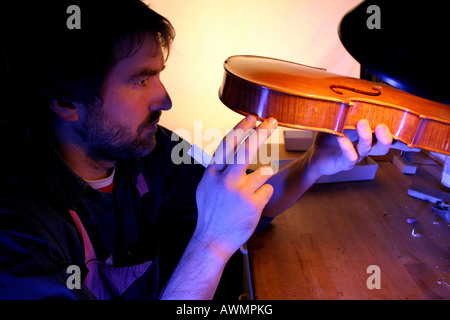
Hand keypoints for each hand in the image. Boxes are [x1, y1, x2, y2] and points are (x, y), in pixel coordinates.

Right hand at [194, 115, 277, 258]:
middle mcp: (225, 180)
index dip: (241, 129)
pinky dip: (262, 195)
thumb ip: (217, 168)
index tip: (252, 118)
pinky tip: (250, 205)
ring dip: (261, 178)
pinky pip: (267, 190)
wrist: (213, 240)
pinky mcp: (253, 205)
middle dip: (261, 132)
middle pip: (246, 150)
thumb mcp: (206, 187)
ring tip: (248, 193)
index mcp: (212, 174)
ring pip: (263, 171)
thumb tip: (230, 148)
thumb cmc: (211, 211)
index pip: (227, 145)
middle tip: (272, 121)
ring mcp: (239, 193)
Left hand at [309, 119, 415, 176]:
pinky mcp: (344, 163)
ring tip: (362, 123)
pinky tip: (341, 137)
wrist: (316, 156)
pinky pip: (349, 156)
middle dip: (386, 136)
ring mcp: (356, 155)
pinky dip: (346, 146)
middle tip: (382, 125)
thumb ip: (349, 110)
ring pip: (367, 149)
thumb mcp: (340, 121)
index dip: (400, 134)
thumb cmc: (330, 138)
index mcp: (369, 136)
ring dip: (366, 136)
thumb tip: (353, 90)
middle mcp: (366, 147)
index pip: (388, 135)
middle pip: (383, 145)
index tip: (410, 127)